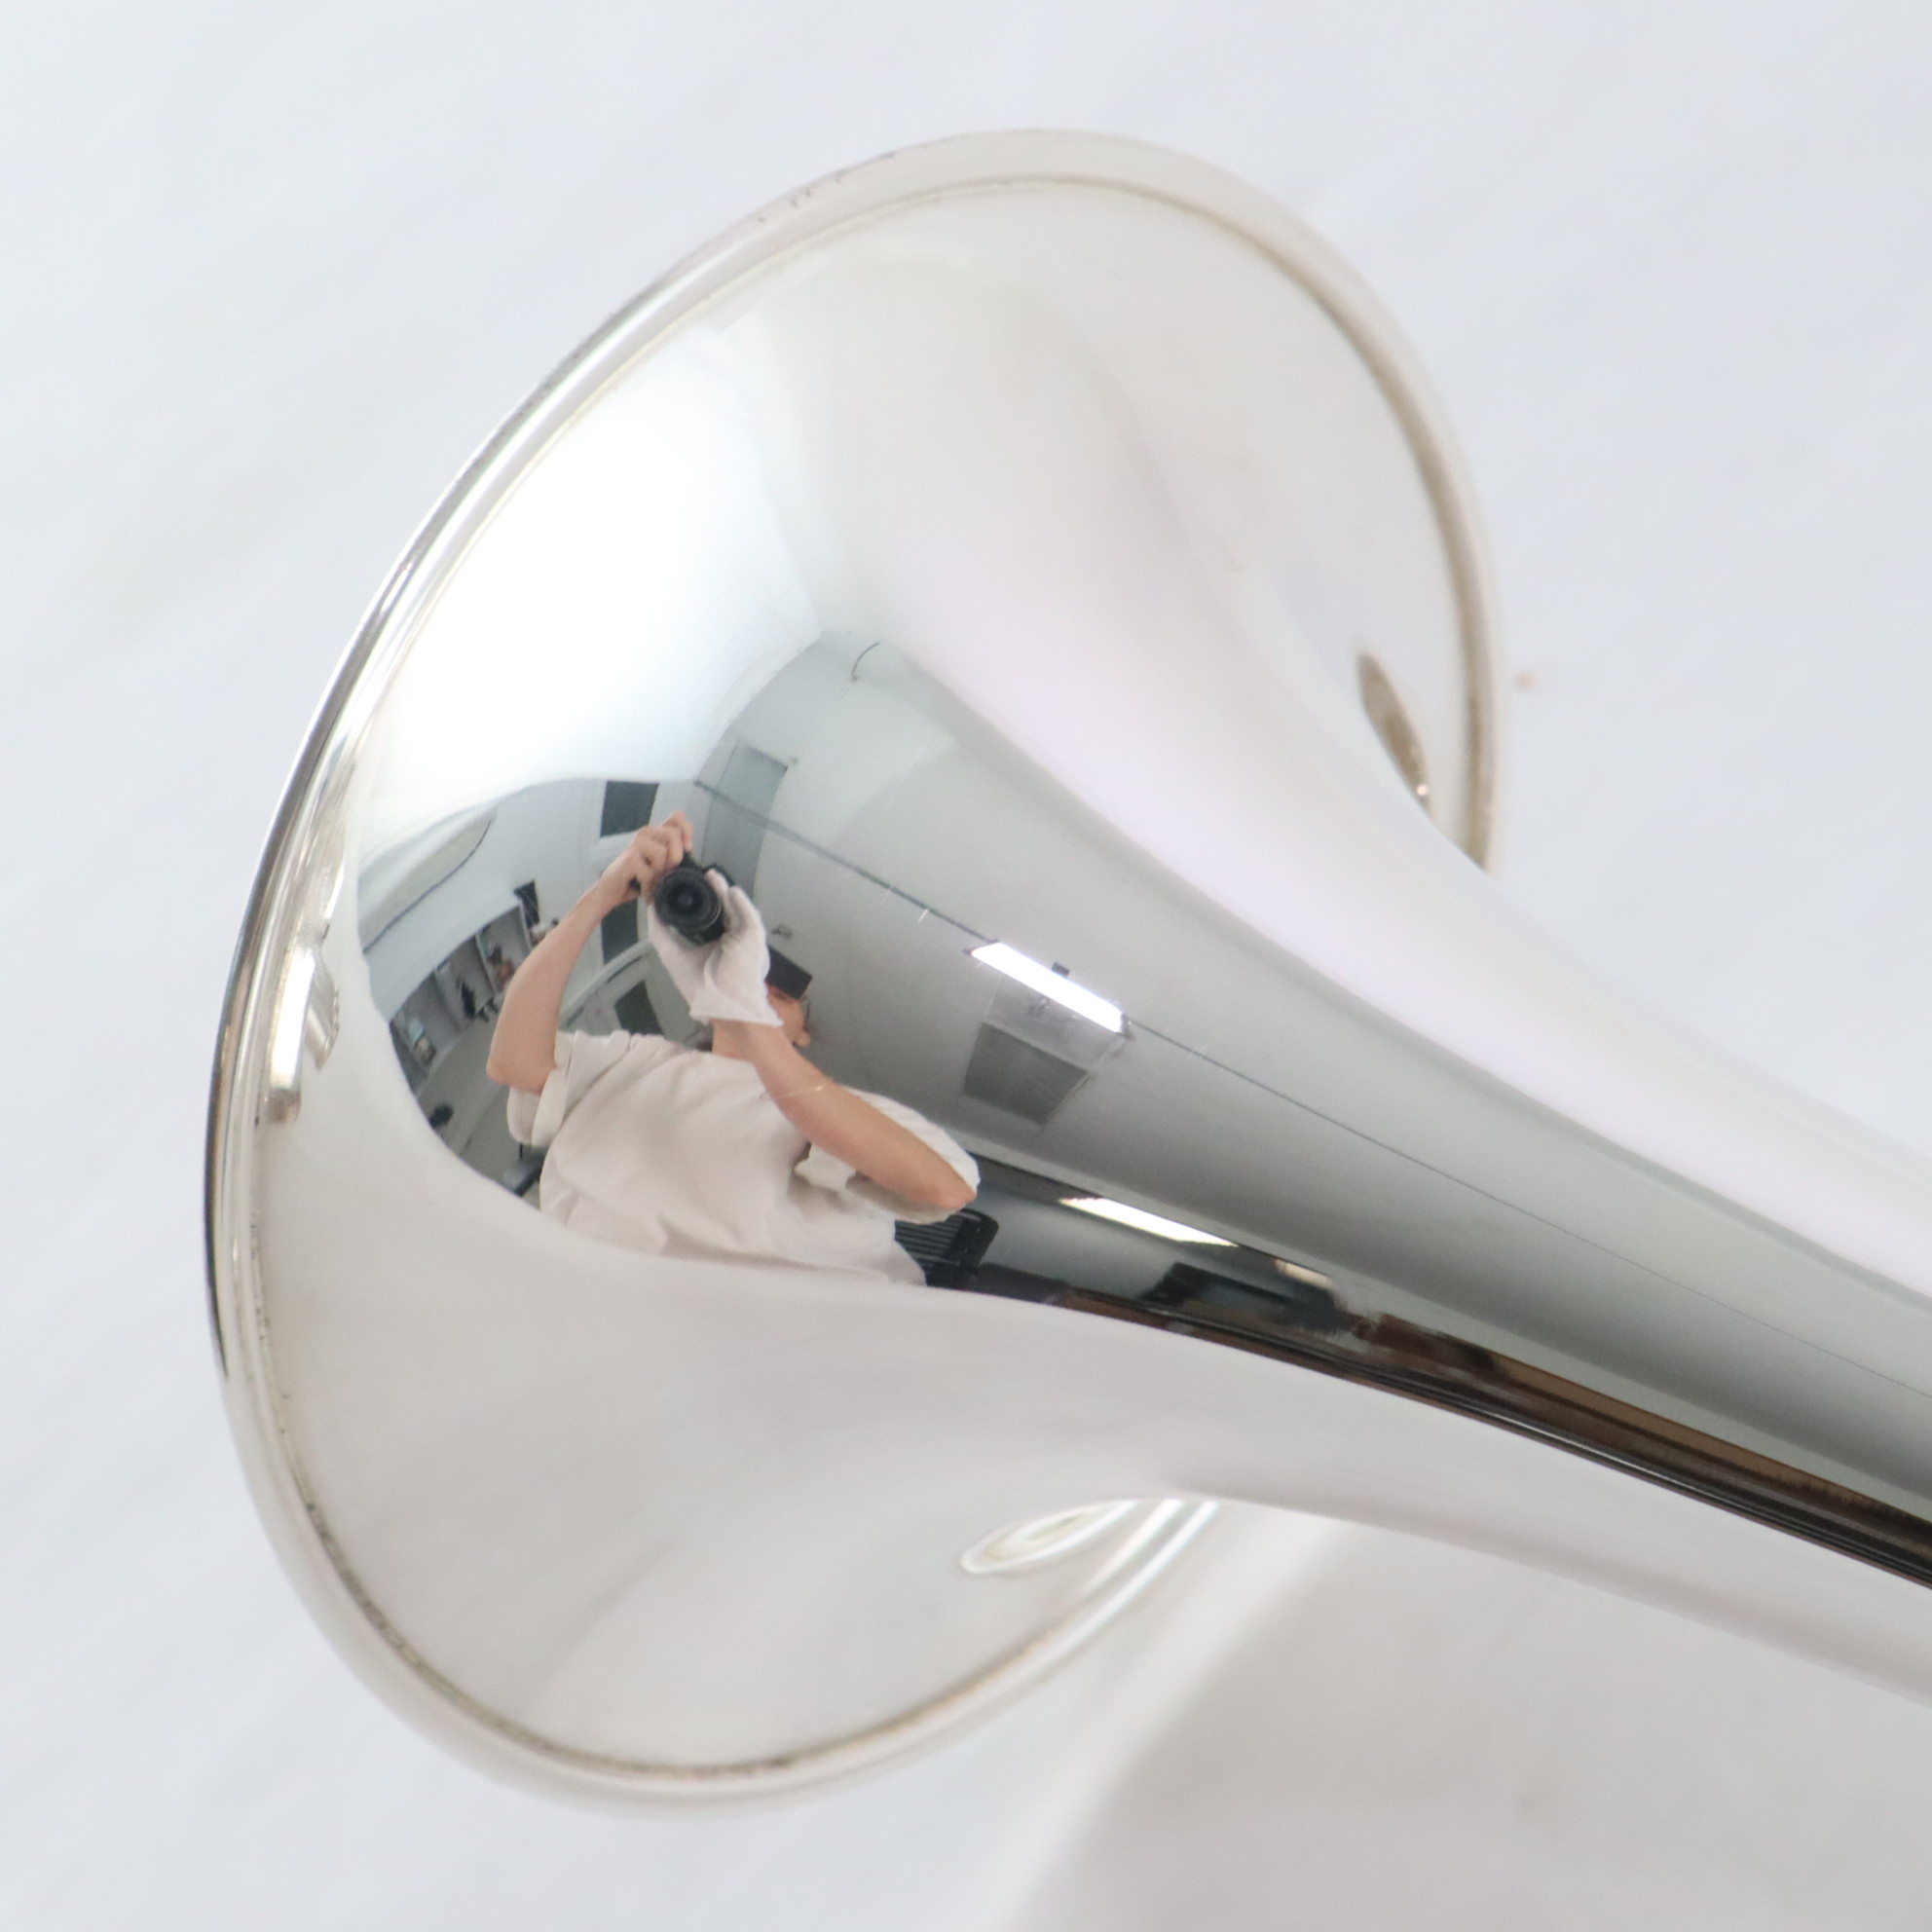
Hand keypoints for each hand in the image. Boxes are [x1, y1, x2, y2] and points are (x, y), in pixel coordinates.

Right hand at [591, 811, 692, 915]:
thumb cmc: (638, 879)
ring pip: (662, 853)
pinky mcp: (630, 857)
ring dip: (660, 875)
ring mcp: (636, 843)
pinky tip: (641, 887)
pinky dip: (649, 885)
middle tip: (666, 872)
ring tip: (651, 881)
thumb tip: (690, 851)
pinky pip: (650, 872)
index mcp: (656, 833)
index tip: (688, 849)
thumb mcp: (661, 866)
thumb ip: (674, 855)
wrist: (612, 891)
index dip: (687, 830)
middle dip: (675, 858)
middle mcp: (646, 833)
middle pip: (673, 835)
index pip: (677, 817)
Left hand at [648, 877, 779, 1026]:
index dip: (697, 898)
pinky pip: (749, 917)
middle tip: (696, 874)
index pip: (707, 913)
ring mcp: (743, 936)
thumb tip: (651, 909)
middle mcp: (729, 935)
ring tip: (711, 876)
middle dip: (710, 890)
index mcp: (714, 940)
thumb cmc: (702, 987)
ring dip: (724, 891)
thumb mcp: (674, 957)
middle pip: (721, 907)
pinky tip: (730, 891)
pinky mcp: (753, 939)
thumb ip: (661, 935)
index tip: (683, 884)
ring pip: (734, 908)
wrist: (723, 1006)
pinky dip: (741, 903)